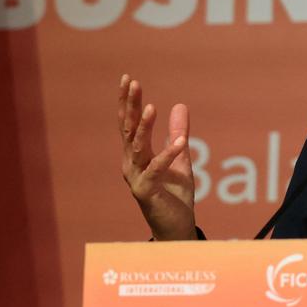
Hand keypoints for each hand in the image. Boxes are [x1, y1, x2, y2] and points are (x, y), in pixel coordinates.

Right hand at [118, 75, 196, 240]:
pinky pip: (156, 170)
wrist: (176, 228)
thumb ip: (178, 134)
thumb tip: (180, 105)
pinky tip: (180, 142)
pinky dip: (168, 155)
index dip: (127, 102)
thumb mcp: (180, 159)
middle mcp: (130, 164)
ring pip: (137, 148)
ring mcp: (136, 178)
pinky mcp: (147, 192)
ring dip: (143, 127)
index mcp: (136, 155)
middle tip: (132, 83)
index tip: (128, 79)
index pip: (128, 124)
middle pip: (128, 130)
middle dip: (129, 106)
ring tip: (150, 106)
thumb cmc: (174, 195)